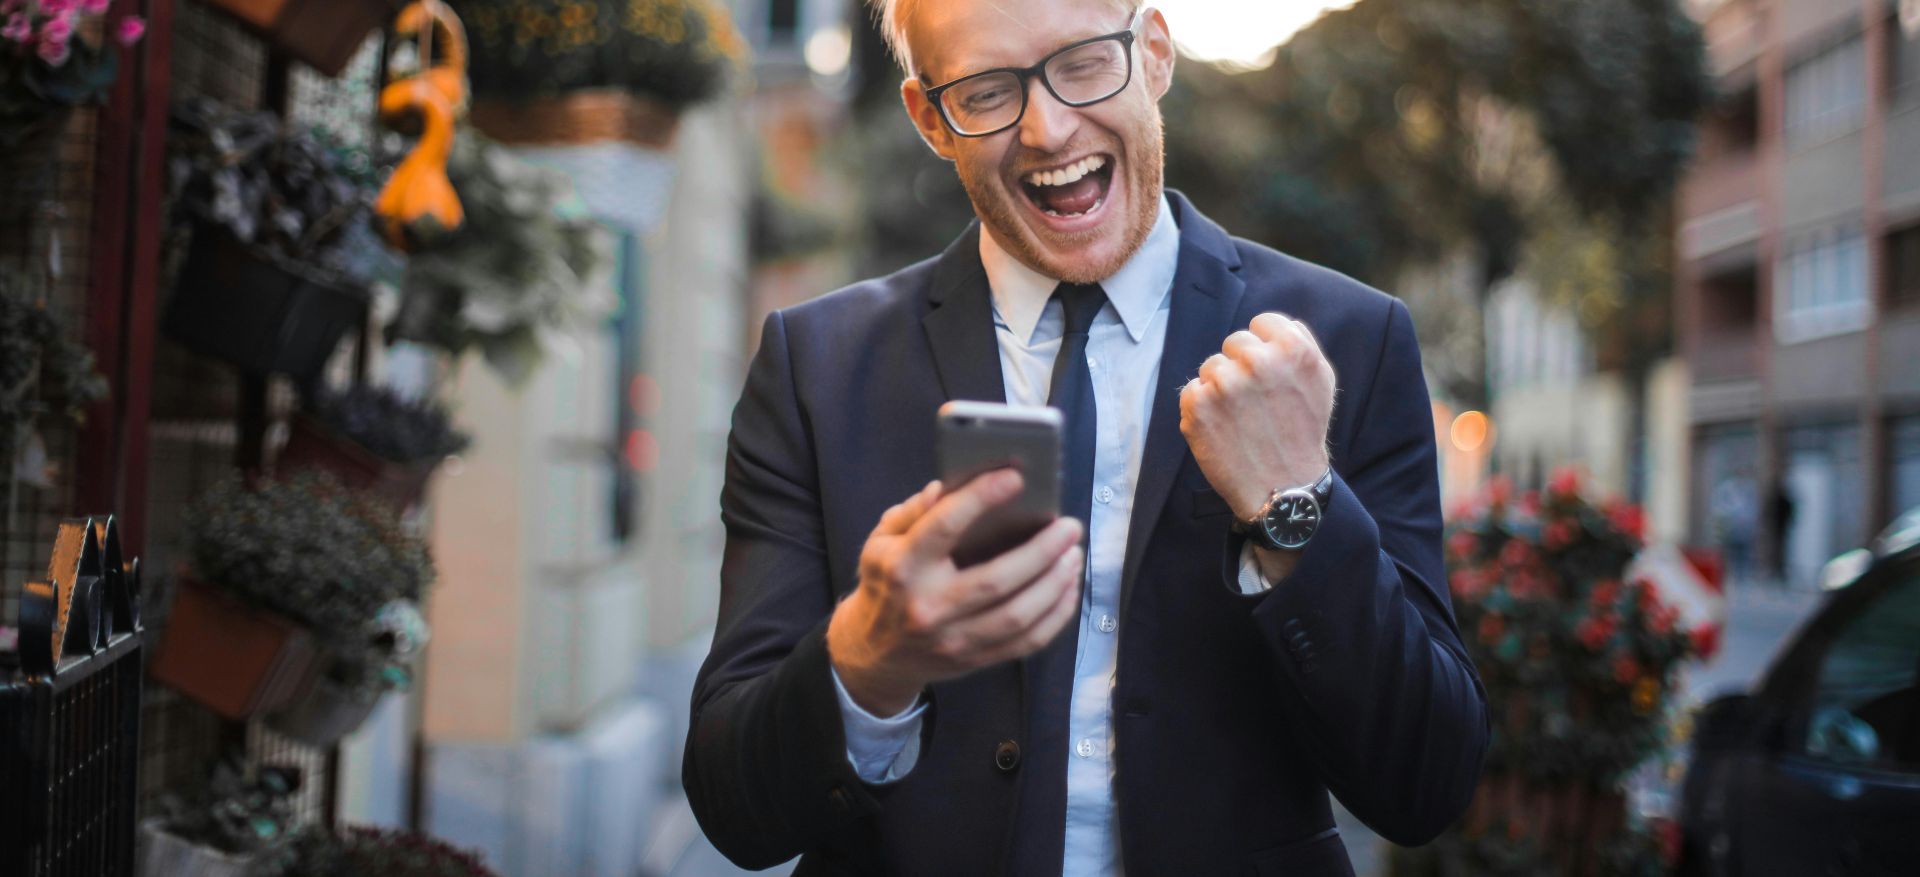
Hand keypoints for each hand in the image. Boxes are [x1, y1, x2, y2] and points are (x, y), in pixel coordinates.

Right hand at [827, 471, 1084, 714]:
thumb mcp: (882, 541)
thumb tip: (946, 486)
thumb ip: (914, 512)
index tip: (1015, 478)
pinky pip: (1026, 642)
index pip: (944, 527)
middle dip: (1042, 551)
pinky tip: (1068, 588)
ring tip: (1073, 554)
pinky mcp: (975, 660)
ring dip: (1055, 583)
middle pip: (996, 580)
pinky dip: (1056, 615)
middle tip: (1069, 527)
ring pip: (1018, 616)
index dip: (981, 498)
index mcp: (903, 567)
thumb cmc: (886, 584)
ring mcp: (953, 639)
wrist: (875, 653)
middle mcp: (928, 606)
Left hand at [1178, 312, 1335, 523]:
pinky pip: (1192, 390)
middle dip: (1241, 368)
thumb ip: (1298, 344)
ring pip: (1211, 367)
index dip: (1264, 349)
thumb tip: (1271, 324)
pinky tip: (1223, 430)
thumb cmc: (1302, 433)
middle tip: (1257, 404)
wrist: (1283, 489)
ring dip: (1221, 389)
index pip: (1261, 323)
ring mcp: (1225, 382)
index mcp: (1292, 348)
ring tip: (1242, 420)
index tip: (1268, 375)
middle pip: (1234, 342)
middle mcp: (1258, 361)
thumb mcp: (1320, 381)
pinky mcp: (1198, 405)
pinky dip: (1202, 409)